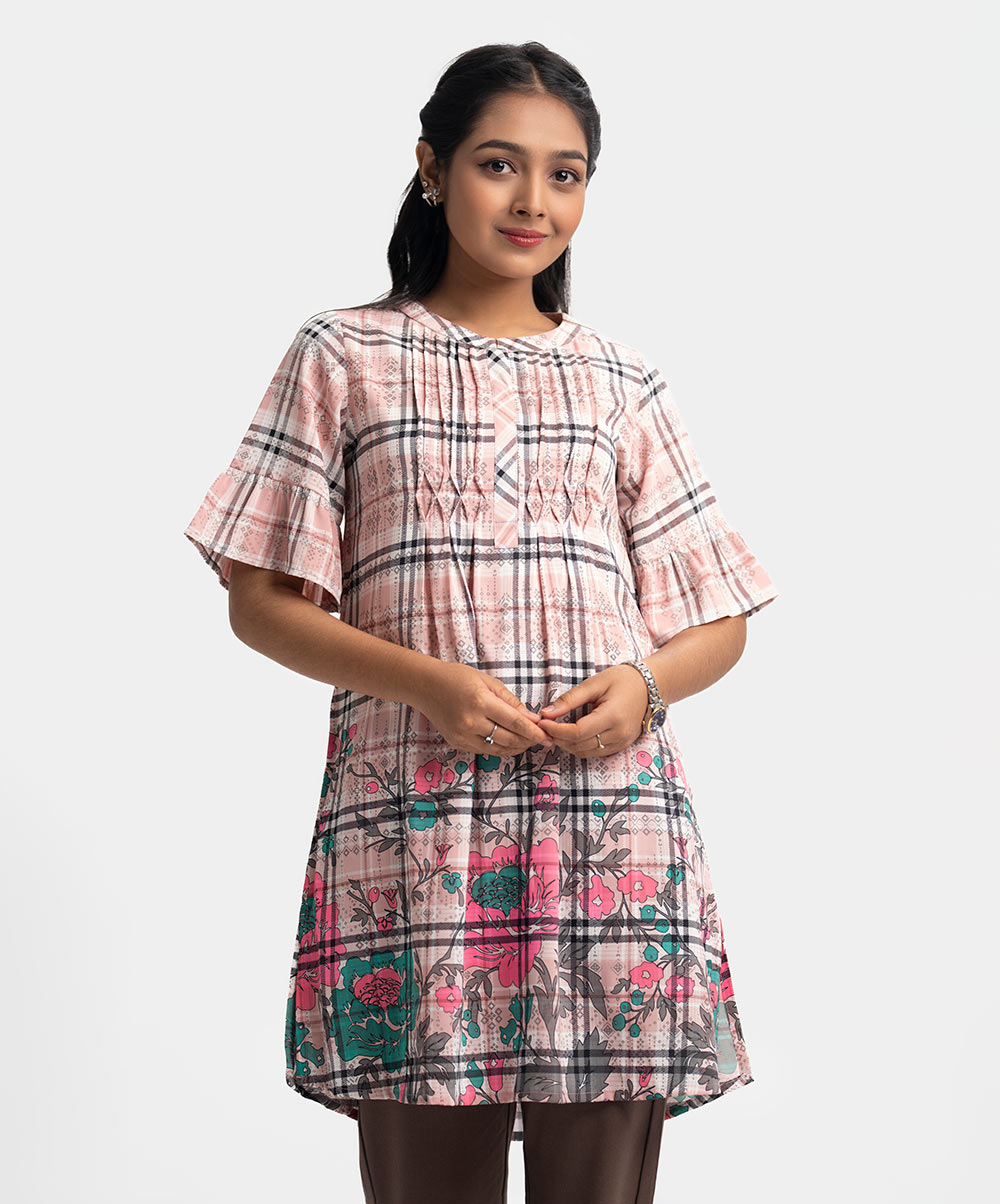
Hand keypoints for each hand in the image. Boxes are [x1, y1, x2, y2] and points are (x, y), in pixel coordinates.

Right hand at [414, 662, 554, 756]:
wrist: (425, 686)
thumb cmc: (457, 678)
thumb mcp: (487, 682)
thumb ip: (510, 701)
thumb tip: (531, 718)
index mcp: (480, 702)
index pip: (514, 722)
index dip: (534, 731)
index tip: (547, 734)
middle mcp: (471, 722)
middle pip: (509, 738)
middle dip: (529, 741)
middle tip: (544, 740)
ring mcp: (462, 735)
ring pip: (498, 748)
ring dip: (517, 747)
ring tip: (530, 742)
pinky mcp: (457, 743)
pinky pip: (485, 750)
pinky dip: (501, 748)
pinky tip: (511, 743)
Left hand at [535, 665, 648, 757]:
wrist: (650, 685)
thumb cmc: (622, 680)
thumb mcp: (594, 684)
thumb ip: (570, 700)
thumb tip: (546, 713)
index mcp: (612, 716)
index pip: (577, 732)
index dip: (556, 730)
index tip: (542, 723)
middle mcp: (619, 734)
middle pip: (580, 745)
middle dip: (559, 738)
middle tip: (545, 726)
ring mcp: (622, 742)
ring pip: (586, 752)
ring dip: (568, 744)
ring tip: (556, 730)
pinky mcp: (622, 745)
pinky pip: (596, 752)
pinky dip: (580, 746)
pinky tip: (572, 734)